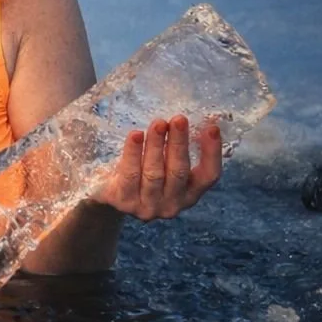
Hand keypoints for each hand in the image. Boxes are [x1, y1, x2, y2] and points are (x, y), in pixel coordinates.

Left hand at [89, 115, 221, 220]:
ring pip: (154, 173)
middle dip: (179, 143)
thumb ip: (180, 143)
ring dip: (157, 145)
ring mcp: (147, 206)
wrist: (109, 193)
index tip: (211, 128)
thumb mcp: (164, 160)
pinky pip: (129, 174)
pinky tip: (136, 135)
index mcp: (189, 194)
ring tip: (158, 123)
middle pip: (178, 172)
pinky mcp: (123, 201)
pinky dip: (133, 153)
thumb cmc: (144, 170)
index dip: (212, 153)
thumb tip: (205, 116)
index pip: (208, 176)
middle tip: (179, 119)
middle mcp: (172, 205)